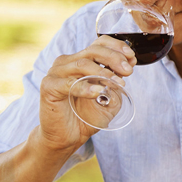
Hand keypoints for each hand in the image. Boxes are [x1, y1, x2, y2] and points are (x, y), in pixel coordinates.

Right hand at [37, 35, 135, 152]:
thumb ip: (116, 83)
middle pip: (93, 51)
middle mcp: (67, 62)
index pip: (99, 43)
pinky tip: (98, 92)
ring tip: (117, 83)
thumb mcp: (109, 99)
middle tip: (128, 71)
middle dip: (114, 58)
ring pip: (82, 64)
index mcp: (81, 60)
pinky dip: (86, 87)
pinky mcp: (49, 86)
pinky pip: (69, 83)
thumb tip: (126, 68)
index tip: (132, 58)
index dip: (117, 47)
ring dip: (103, 72)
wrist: (67, 138)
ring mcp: (56, 72)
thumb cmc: (86, 117)